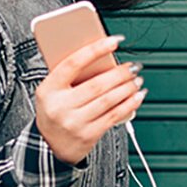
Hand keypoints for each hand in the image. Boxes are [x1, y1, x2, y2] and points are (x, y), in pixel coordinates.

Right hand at [34, 35, 145, 165]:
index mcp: (49, 89)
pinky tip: (137, 96)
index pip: (73, 63)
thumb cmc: (53, 111)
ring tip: (137, 79)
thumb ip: (69, 75)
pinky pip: (113, 116)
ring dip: (127, 87)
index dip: (95, 50)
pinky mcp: (88, 135)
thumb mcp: (50, 91)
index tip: (113, 41)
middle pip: (96, 85)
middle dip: (120, 73)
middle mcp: (61, 106)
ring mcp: (75, 122)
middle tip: (133, 65)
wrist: (48, 145)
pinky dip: (129, 104)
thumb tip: (99, 56)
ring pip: (108, 100)